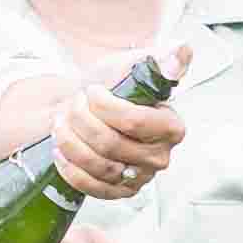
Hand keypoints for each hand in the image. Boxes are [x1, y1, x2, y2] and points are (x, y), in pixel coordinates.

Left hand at [52, 71, 187, 200]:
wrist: (89, 110)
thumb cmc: (113, 88)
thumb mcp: (133, 66)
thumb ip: (160, 60)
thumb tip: (182, 51)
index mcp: (170, 126)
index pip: (135, 122)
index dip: (106, 106)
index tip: (91, 91)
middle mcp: (159, 156)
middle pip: (111, 144)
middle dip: (83, 120)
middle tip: (73, 104)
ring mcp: (139, 177)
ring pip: (98, 165)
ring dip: (71, 142)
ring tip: (61, 123)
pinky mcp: (119, 192)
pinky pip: (91, 186)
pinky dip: (70, 167)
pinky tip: (60, 150)